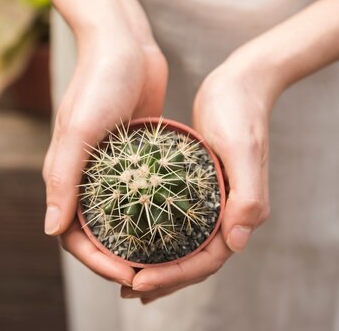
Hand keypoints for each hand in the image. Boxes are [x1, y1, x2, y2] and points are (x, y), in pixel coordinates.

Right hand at [42, 32, 167, 285]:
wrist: (123, 44)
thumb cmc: (97, 84)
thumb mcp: (79, 131)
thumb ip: (62, 179)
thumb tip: (51, 230)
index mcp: (65, 175)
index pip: (73, 234)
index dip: (97, 261)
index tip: (129, 274)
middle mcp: (84, 177)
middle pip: (96, 233)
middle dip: (118, 258)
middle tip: (151, 275)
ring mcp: (110, 168)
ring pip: (119, 217)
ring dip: (136, 241)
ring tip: (165, 258)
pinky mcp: (133, 155)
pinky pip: (140, 193)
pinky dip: (153, 212)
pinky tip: (178, 223)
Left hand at [121, 59, 275, 302]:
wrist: (239, 83)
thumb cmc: (241, 112)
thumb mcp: (242, 150)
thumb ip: (247, 197)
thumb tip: (235, 244)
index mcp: (240, 212)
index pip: (207, 260)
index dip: (174, 276)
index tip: (139, 280)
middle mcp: (225, 213)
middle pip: (193, 260)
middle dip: (162, 279)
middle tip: (127, 289)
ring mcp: (208, 201)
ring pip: (181, 244)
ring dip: (157, 264)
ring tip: (125, 276)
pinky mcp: (192, 187)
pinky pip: (172, 220)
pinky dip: (153, 235)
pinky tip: (129, 236)